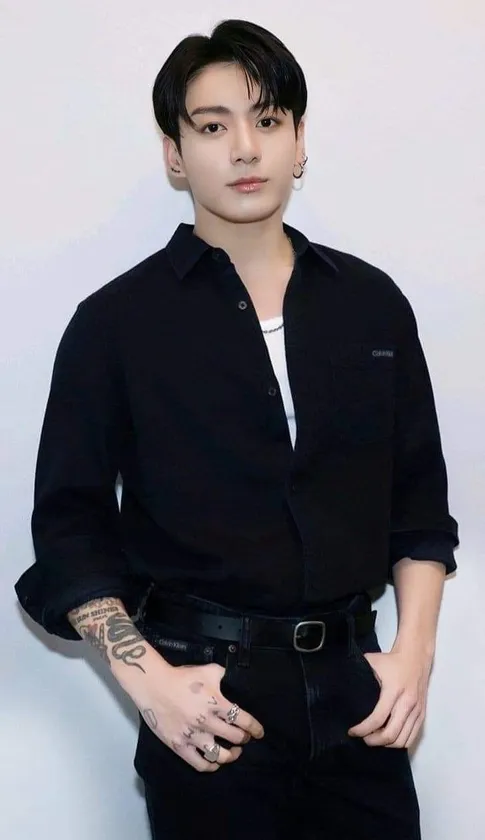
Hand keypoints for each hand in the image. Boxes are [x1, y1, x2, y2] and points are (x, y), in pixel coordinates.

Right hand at [119, 645, 264, 771]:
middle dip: (244, 739)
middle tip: (245, 738)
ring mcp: (194, 736)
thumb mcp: (207, 670)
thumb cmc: (181, 677)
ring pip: (220, 755)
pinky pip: (200, 764)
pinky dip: (211, 766)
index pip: (244, 720)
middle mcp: (208, 722)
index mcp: (217, 703)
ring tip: (233, 752)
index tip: (259, 732)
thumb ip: (222, 675)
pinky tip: (214, 762)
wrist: (154, 686)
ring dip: (231, 755)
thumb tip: (229, 678)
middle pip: (236, 738)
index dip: (255, 728)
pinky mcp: (180, 746)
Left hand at [347, 645, 432, 748]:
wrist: (415, 656)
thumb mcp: (372, 662)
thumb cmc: (391, 660)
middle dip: (374, 741)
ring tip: (374, 739)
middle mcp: (407, 703)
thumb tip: (342, 687)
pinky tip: (388, 739)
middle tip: (363, 739)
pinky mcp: (422, 714)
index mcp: (393, 691)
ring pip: (402, 740)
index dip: (363, 729)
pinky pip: (412, 737)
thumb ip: (358, 674)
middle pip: (391, 734)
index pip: (377, 718)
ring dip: (386, 744)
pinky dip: (399, 743)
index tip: (352, 731)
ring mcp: (417, 710)